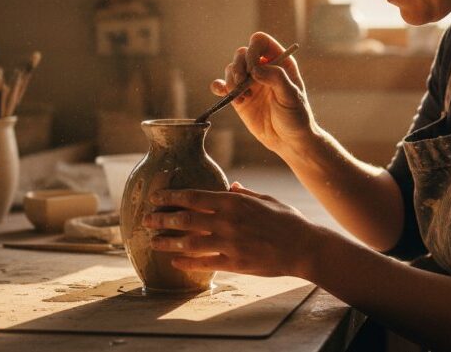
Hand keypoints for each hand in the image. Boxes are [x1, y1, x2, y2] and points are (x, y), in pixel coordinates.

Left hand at [141, 182, 320, 278]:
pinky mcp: (234, 263)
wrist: (304, 247)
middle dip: (162, 218)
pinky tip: (175, 262)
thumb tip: (230, 186)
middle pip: (185, 219)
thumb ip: (244, 194)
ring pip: (189, 243)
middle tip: (146, 219)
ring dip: (168, 242)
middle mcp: (228, 222)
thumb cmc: (287, 220)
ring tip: (153, 242)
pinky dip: (187, 262)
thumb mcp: (266, 200)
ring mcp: (230, 244)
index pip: (194, 196)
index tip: (156, 197)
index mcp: (234, 202)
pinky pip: (204, 263)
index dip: (171, 197)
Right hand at [211, 32, 317, 155]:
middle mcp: (263, 68)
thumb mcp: (291, 96)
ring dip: (232, 81)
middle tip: (243, 84)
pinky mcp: (239, 97)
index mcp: (279, 62)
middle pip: (242, 53)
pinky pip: (223, 84)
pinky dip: (219, 86)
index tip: (253, 69)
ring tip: (243, 98)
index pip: (260, 42)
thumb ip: (276, 78)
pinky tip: (223, 92)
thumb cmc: (296, 117)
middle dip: (239, 67)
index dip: (253, 51)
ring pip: (231, 68)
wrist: (289, 141)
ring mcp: (250, 82)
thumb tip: (256, 68)